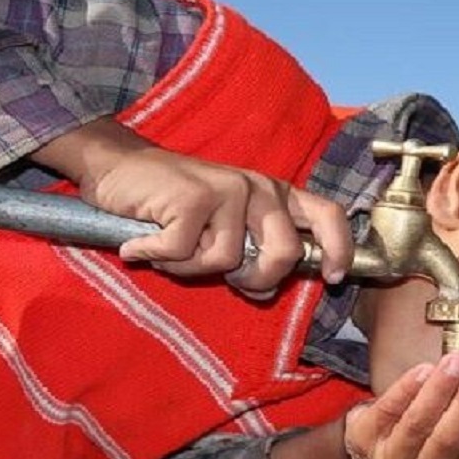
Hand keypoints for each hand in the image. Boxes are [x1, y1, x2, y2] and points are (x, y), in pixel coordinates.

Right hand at [31, 117, 353, 294]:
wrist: (118, 168)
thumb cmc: (175, 206)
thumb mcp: (227, 226)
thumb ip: (255, 250)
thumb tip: (270, 290)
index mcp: (277, 194)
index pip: (329, 215)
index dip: (340, 250)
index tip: (334, 278)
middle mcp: (261, 188)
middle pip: (284, 254)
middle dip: (256, 280)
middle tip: (227, 278)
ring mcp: (229, 189)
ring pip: (228, 261)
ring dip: (191, 266)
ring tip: (171, 245)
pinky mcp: (195, 197)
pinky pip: (186, 254)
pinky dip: (158, 255)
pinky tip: (145, 240)